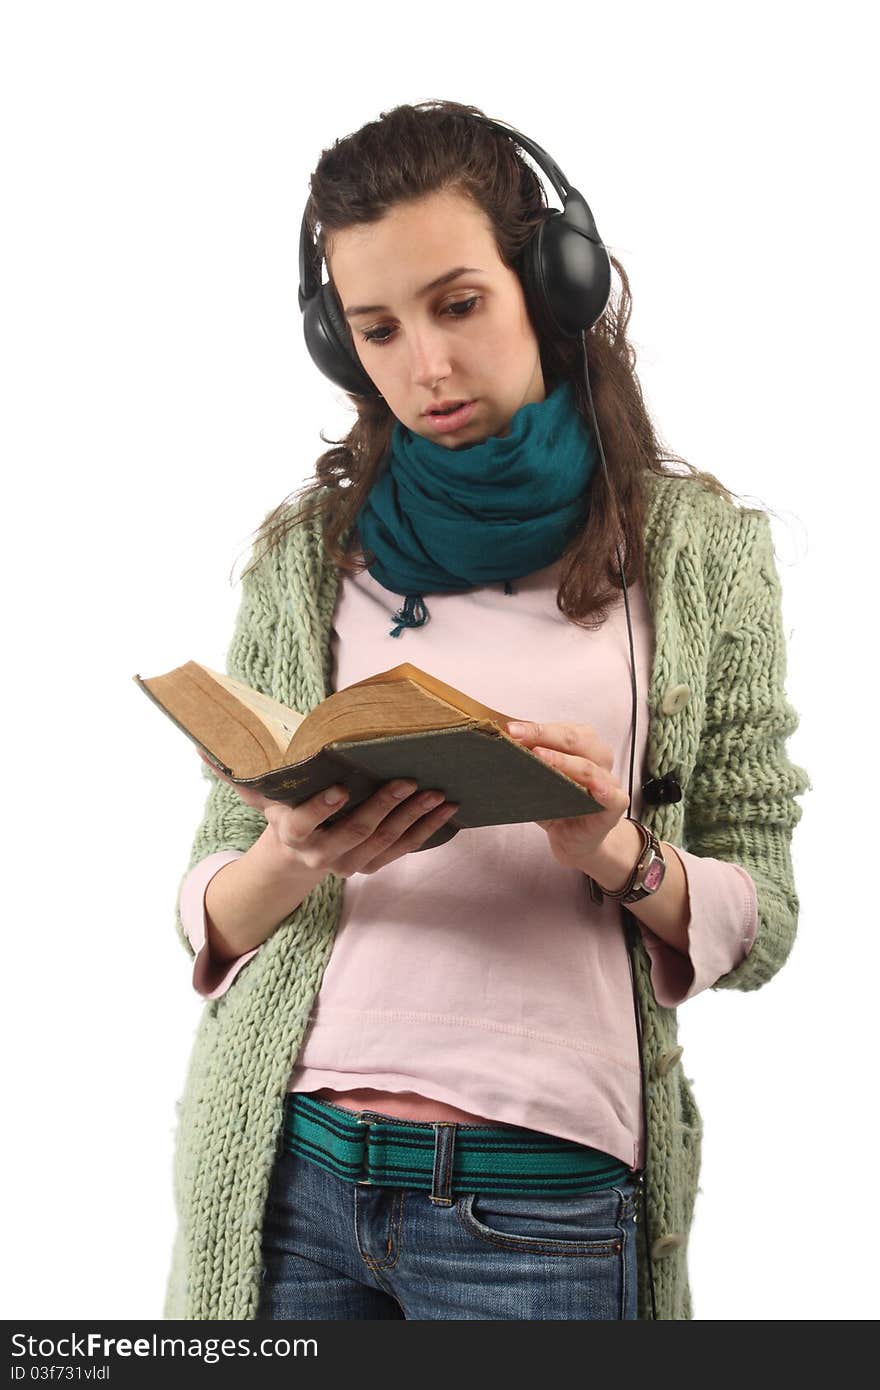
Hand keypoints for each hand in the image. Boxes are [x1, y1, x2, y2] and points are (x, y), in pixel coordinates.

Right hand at [197, 752, 458, 877]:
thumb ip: (240, 774)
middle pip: (355, 832)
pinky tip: (447, 811)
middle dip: (383, 808)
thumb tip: (204, 747)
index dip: (322, 808)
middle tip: (408, 781)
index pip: (305, 822)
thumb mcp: (261, 797)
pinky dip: (427, 832)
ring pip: (385, 843)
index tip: (341, 787)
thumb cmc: (283, 813)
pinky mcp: (373, 866)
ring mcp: (351, 864)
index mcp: (293, 834)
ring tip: (437, 792)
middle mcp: (322, 855)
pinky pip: (404, 850)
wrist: (297, 857)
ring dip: (414, 819)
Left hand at [506, 720, 629, 870]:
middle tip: (515, 735)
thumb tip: (502, 744)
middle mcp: (599, 757)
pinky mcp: (616, 805)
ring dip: (562, 760)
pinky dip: (601, 789)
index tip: (509, 729)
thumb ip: (529, 762)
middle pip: (575, 739)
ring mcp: (610, 780)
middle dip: (543, 734)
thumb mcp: (539, 780)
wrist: (575, 841)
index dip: (535, 728)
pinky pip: (610, 795)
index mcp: (582, 744)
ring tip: (538, 756)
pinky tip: (591, 788)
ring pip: (588, 766)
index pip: (560, 729)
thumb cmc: (557, 805)